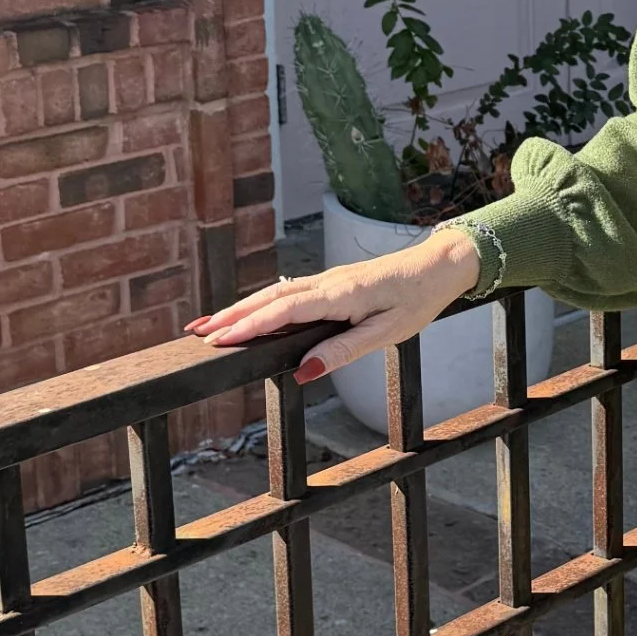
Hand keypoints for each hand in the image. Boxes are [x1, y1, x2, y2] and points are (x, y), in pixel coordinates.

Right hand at [183, 229, 481, 383]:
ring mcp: (328, 280)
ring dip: (241, 308)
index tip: (216, 341)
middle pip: (269, 299)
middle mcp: (328, 283)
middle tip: (196, 336)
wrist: (440, 265)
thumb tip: (304, 370)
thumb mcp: (387, 332)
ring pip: (276, 293)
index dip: (247, 326)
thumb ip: (344, 351)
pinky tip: (250, 312)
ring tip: (209, 326)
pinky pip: (290, 292)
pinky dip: (263, 302)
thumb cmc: (418, 299)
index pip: (282, 312)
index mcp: (340, 295)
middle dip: (231, 317)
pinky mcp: (333, 283)